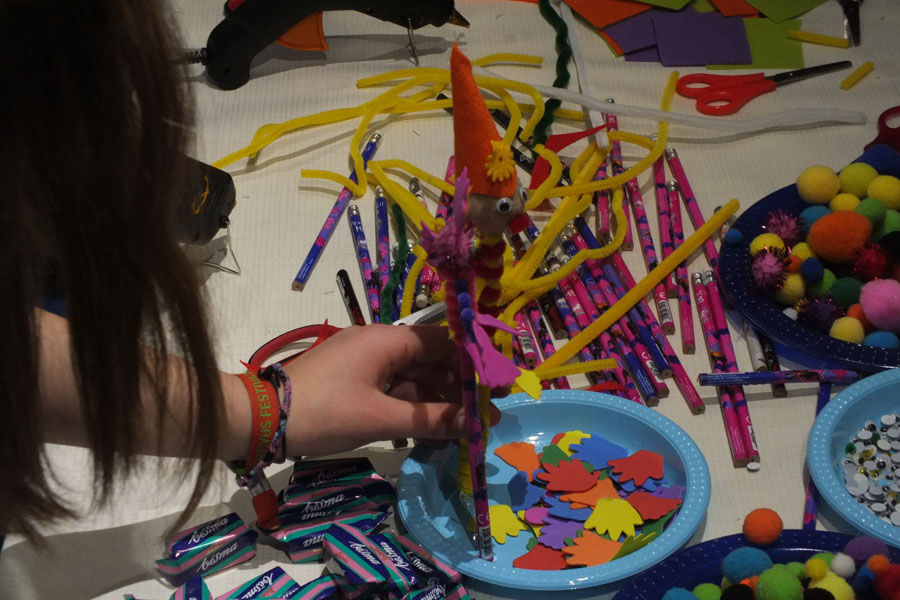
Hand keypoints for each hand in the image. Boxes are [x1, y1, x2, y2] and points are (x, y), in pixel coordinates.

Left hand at [280, 324, 502, 456]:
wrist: (260, 419)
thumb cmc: (323, 411)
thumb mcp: (379, 418)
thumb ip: (429, 420)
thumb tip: (473, 422)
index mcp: (388, 340)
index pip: (444, 342)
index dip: (474, 364)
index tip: (498, 387)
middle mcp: (380, 344)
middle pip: (432, 361)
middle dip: (458, 389)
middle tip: (484, 418)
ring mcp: (365, 364)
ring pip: (414, 379)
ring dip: (437, 403)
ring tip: (463, 431)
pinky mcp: (354, 383)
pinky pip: (394, 391)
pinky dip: (413, 410)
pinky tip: (432, 433)